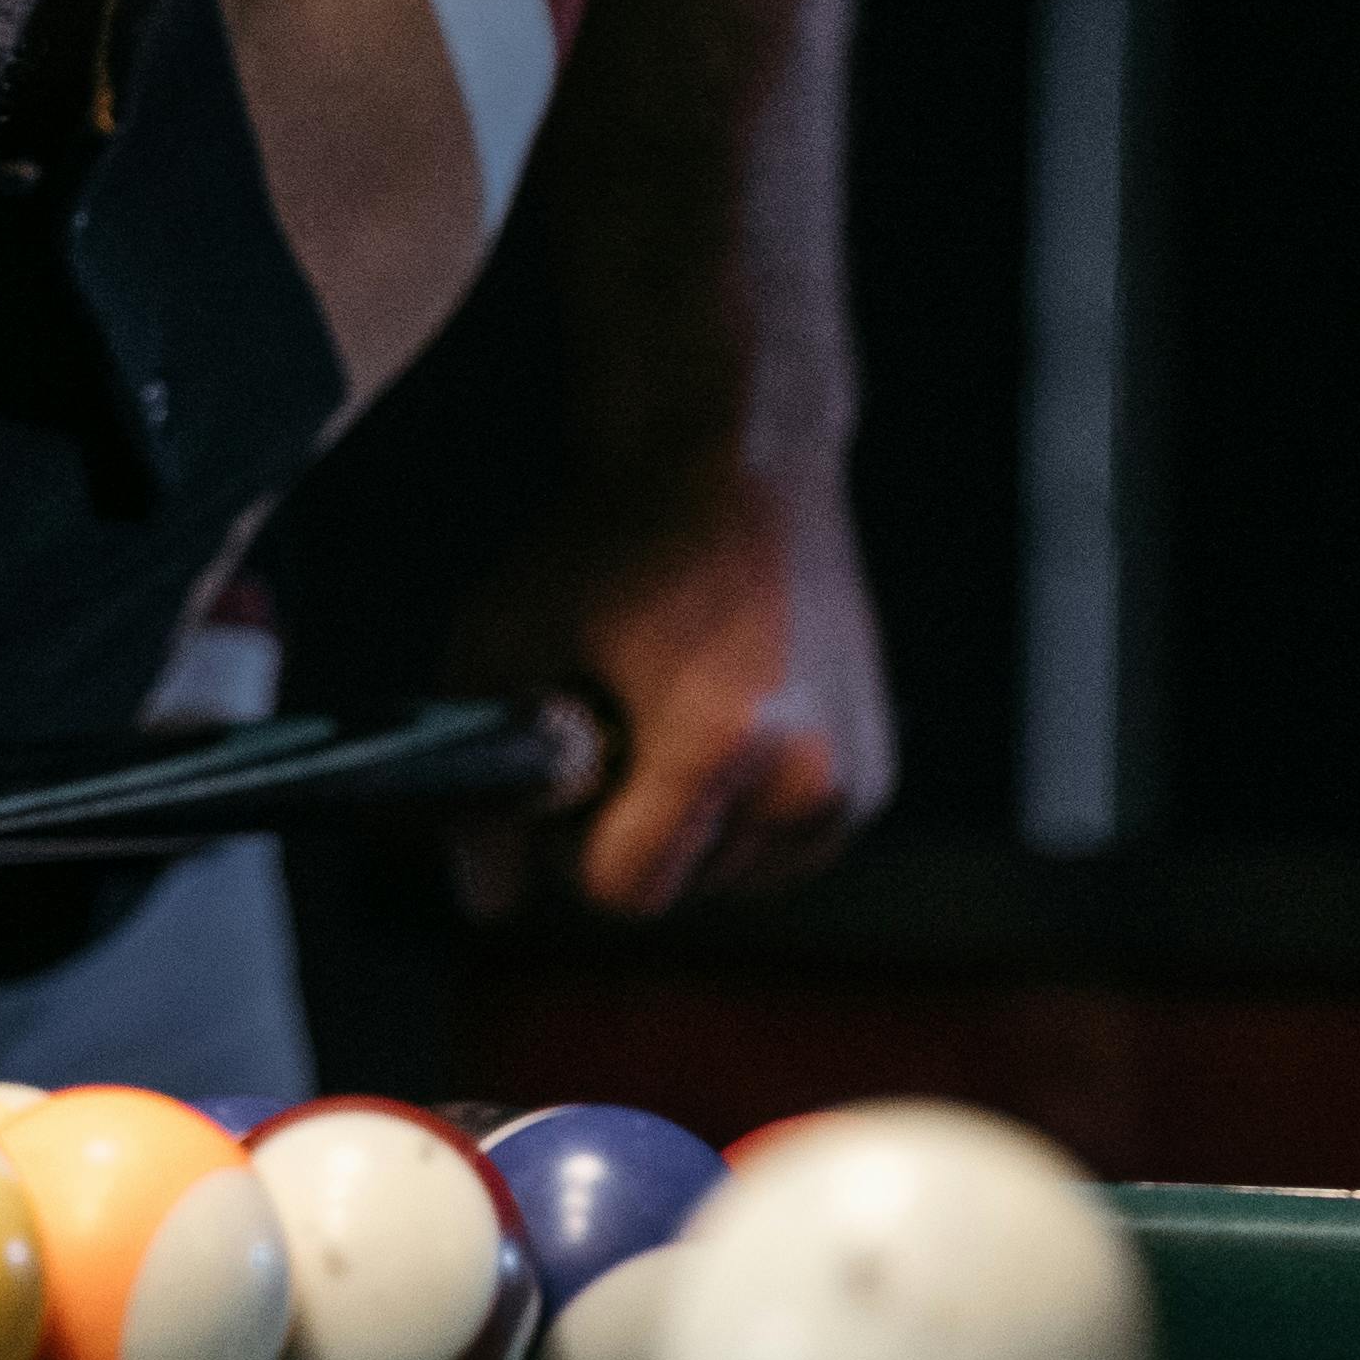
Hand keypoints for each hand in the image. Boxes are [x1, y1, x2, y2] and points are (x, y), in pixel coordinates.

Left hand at [458, 471, 895, 917]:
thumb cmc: (612, 540)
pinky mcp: (875, 775)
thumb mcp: (508, 643)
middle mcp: (807, 777)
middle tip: (615, 719)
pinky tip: (719, 720)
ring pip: (729, 874)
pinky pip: (779, 847)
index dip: (568, 843)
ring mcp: (852, 781)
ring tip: (671, 706)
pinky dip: (737, 810)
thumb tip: (483, 902)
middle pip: (678, 886)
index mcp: (721, 745)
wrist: (737, 458)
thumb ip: (488, 789)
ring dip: (684, 822)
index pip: (624, 888)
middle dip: (626, 828)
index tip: (565, 769)